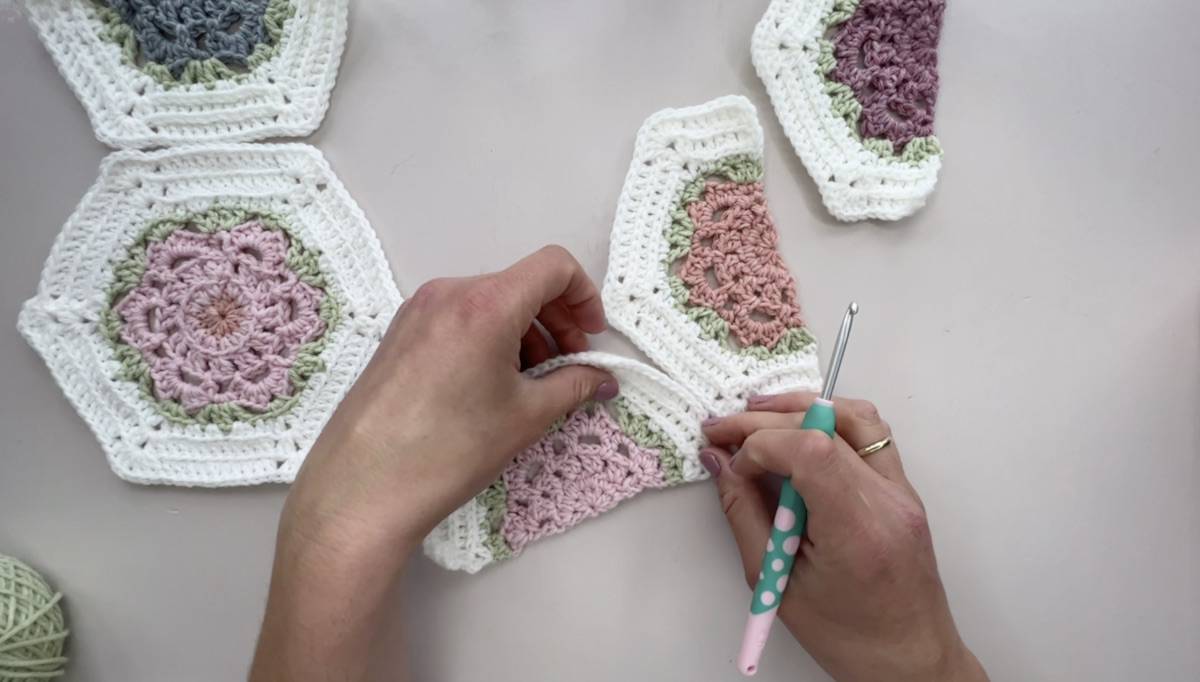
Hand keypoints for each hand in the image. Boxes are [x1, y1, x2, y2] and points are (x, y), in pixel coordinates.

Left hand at [252, 246, 615, 681]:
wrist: (363, 486)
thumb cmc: (449, 450)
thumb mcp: (526, 417)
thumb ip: (573, 385)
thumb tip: (601, 377)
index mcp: (486, 303)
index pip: (554, 266)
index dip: (584, 295)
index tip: (589, 337)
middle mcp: (450, 292)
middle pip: (521, 284)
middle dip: (556, 320)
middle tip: (569, 367)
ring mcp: (418, 310)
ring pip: (490, 301)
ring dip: (524, 332)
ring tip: (530, 385)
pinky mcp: (400, 332)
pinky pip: (460, 317)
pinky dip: (490, 338)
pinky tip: (491, 386)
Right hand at [702, 393, 987, 681]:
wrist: (908, 659)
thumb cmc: (847, 636)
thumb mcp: (778, 583)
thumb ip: (744, 514)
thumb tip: (720, 463)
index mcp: (858, 531)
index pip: (809, 450)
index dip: (760, 443)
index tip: (733, 464)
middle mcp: (888, 501)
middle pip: (823, 426)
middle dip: (764, 422)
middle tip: (723, 430)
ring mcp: (903, 491)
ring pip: (854, 417)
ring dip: (801, 409)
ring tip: (757, 417)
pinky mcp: (904, 489)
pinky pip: (869, 435)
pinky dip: (828, 423)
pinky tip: (797, 433)